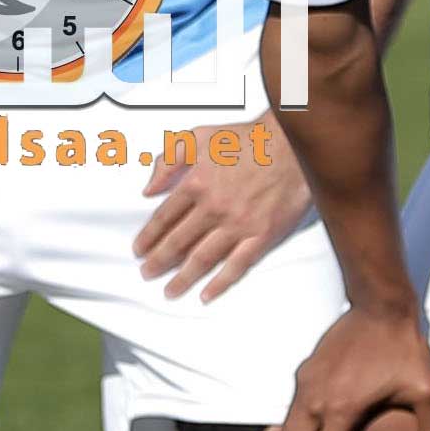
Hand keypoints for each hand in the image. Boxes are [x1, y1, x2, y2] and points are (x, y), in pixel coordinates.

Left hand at [136, 119, 309, 300]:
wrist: (291, 143)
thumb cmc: (247, 139)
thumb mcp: (199, 136)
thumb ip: (169, 160)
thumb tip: (149, 188)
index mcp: (195, 183)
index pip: (164, 218)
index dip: (148, 237)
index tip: (139, 250)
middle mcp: (212, 208)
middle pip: (178, 242)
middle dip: (159, 261)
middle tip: (147, 274)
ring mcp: (237, 224)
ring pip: (202, 258)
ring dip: (183, 278)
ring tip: (170, 291)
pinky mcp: (261, 235)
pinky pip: (237, 265)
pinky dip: (220, 283)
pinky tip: (206, 294)